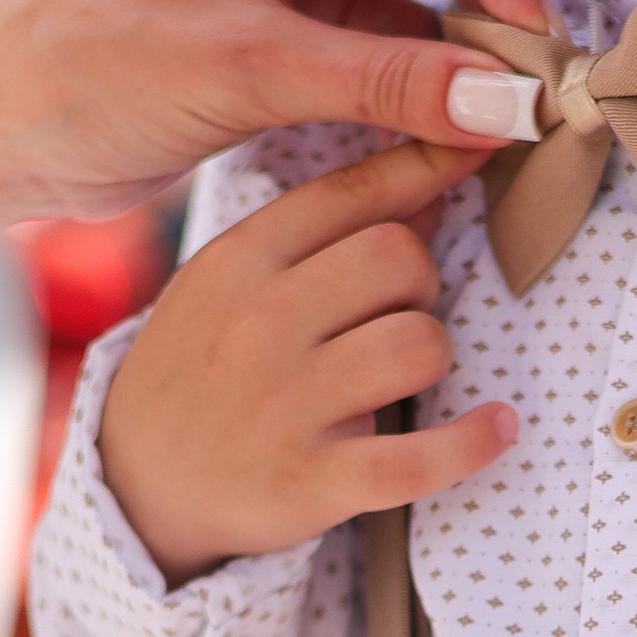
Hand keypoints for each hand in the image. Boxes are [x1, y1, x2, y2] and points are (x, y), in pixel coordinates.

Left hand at [0, 0, 542, 217]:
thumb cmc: (78, 69)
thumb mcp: (240, 71)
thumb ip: (384, 82)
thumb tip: (514, 104)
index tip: (545, 43)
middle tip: (550, 78)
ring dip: (479, 31)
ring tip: (522, 105)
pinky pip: (404, 22)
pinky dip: (440, 68)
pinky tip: (474, 120)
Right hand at [98, 140, 516, 584]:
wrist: (141, 486)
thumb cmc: (205, 368)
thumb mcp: (234, 282)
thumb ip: (324, 230)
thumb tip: (431, 176)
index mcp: (238, 260)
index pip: (353, 191)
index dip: (428, 166)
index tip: (478, 149)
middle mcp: (258, 323)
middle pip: (398, 256)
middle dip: (420, 280)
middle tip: (394, 310)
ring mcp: (283, 404)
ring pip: (420, 343)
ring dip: (430, 354)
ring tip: (402, 370)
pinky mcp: (311, 482)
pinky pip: (420, 458)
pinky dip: (472, 442)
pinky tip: (494, 428)